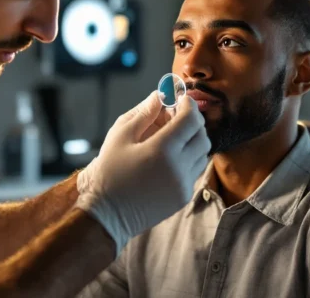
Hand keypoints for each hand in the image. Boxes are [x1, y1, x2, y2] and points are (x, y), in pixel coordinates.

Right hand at [76, 91, 209, 256]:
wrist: (107, 213)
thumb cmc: (109, 171)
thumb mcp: (120, 135)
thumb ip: (144, 113)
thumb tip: (160, 95)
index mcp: (162, 149)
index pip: (191, 119)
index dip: (188, 105)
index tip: (180, 99)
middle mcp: (179, 167)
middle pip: (202, 135)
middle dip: (193, 122)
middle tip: (177, 116)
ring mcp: (183, 184)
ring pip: (202, 153)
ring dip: (193, 140)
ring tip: (173, 137)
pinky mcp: (183, 197)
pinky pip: (195, 170)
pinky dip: (189, 158)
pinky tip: (169, 157)